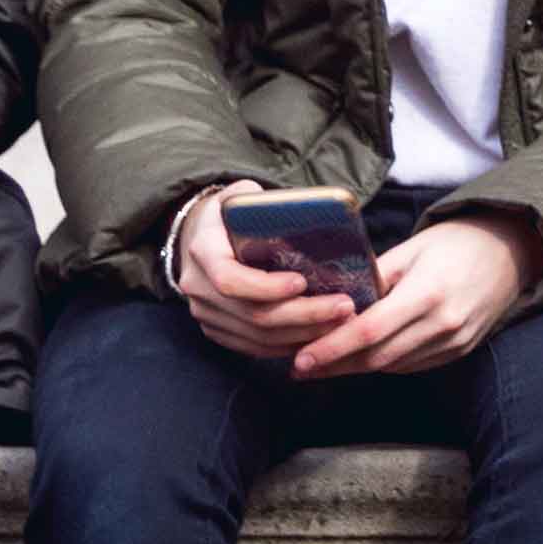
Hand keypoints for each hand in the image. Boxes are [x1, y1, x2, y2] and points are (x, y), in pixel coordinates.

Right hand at [163, 178, 353, 366]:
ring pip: (257, 337)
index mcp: (203, 250)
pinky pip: (254, 347)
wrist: (199, 236)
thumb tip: (310, 213)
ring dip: (303, 334)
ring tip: (342, 321)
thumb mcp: (242, 195)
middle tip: (344, 306)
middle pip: (252, 315)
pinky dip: (289, 345)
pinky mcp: (217, 330)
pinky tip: (319, 335)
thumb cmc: (230, 214)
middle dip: (303, 314)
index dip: (267, 287)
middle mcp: (198, 287)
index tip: (302, 282)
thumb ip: (266, 202)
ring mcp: (205, 313)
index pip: (230, 279)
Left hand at [292, 213, 537, 378]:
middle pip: (378, 357)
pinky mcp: (461, 350)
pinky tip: (362, 358)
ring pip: (393, 365)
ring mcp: (455, 341)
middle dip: (334, 365)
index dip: (332, 349)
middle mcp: (443, 323)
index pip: (370, 331)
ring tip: (323, 365)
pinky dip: (385, 363)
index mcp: (427, 293)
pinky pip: (413, 364)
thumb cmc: (457, 242)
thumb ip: (375, 276)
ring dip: (356, 368)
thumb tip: (335, 296)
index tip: (302, 359)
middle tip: (300, 367)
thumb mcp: (412, 248)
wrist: (511, 251)